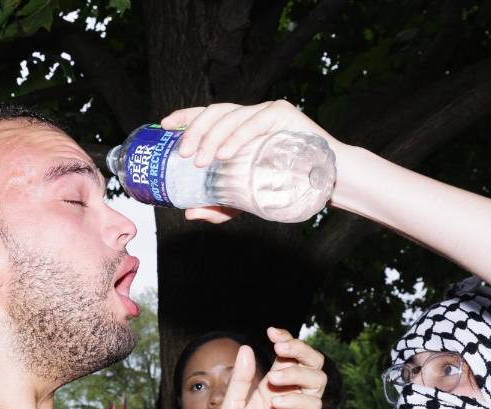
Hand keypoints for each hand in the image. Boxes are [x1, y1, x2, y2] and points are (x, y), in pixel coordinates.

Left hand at [159, 101, 339, 223]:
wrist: (327, 184)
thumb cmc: (286, 186)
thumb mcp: (247, 199)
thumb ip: (220, 206)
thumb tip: (190, 214)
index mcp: (239, 128)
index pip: (208, 114)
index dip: (185, 116)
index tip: (163, 126)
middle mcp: (251, 116)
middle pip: (216, 113)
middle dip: (195, 130)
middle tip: (183, 154)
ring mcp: (268, 112)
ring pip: (233, 116)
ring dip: (212, 135)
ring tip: (201, 159)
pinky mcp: (284, 115)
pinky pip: (256, 121)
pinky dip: (238, 136)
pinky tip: (225, 152)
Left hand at [215, 327, 325, 408]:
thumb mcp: (231, 408)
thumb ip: (240, 380)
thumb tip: (246, 349)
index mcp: (273, 385)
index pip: (289, 355)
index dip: (286, 339)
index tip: (272, 332)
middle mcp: (291, 394)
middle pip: (312, 361)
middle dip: (300, 348)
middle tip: (281, 346)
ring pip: (318, 378)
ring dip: (298, 372)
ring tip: (275, 378)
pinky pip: (313, 405)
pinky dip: (296, 398)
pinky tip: (277, 403)